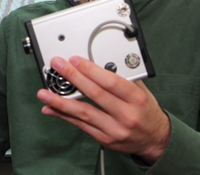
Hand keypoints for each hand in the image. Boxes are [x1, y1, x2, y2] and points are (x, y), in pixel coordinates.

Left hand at [36, 56, 169, 163]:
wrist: (155, 139)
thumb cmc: (146, 111)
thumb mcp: (141, 90)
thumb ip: (121, 77)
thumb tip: (95, 63)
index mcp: (136, 98)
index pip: (110, 82)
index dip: (90, 70)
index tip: (75, 60)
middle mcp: (125, 115)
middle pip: (94, 94)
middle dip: (73, 78)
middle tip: (57, 67)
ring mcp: (114, 129)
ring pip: (83, 113)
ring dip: (60, 102)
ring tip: (44, 93)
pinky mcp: (104, 139)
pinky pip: (80, 125)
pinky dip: (63, 115)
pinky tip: (51, 108)